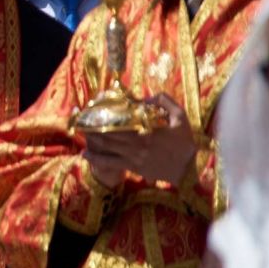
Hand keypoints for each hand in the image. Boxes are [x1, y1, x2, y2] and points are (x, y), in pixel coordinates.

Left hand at [81, 94, 197, 188]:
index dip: (106, 113)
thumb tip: (145, 98)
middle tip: (82, 117)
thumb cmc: (185, 142)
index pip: (122, 119)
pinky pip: (110, 162)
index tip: (95, 106)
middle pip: (110, 131)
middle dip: (94, 124)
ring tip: (79, 130)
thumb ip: (164, 101)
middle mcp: (137, 142)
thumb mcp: (180, 116)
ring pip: (107, 146)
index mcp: (147, 128)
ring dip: (92, 138)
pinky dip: (96, 158)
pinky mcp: (132, 167)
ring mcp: (133, 156)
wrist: (189, 169)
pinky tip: (84, 154)